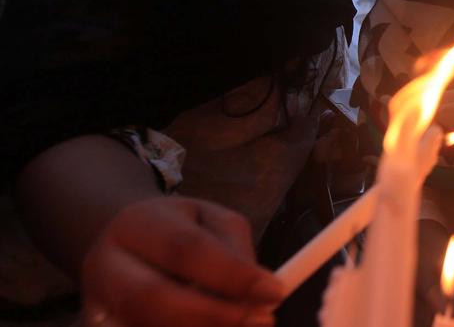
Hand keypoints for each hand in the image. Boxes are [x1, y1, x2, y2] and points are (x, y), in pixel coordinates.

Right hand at [80, 197, 283, 326]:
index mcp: (136, 224)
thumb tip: (262, 291)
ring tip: (241, 325)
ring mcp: (95, 306)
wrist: (121, 244)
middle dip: (213, 317)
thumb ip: (236, 250)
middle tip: (261, 321)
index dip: (232, 275)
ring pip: (145, 326)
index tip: (276, 293)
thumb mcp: (211, 220)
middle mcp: (104, 266)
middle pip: (153, 299)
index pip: (185, 250)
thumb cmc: (178, 230)